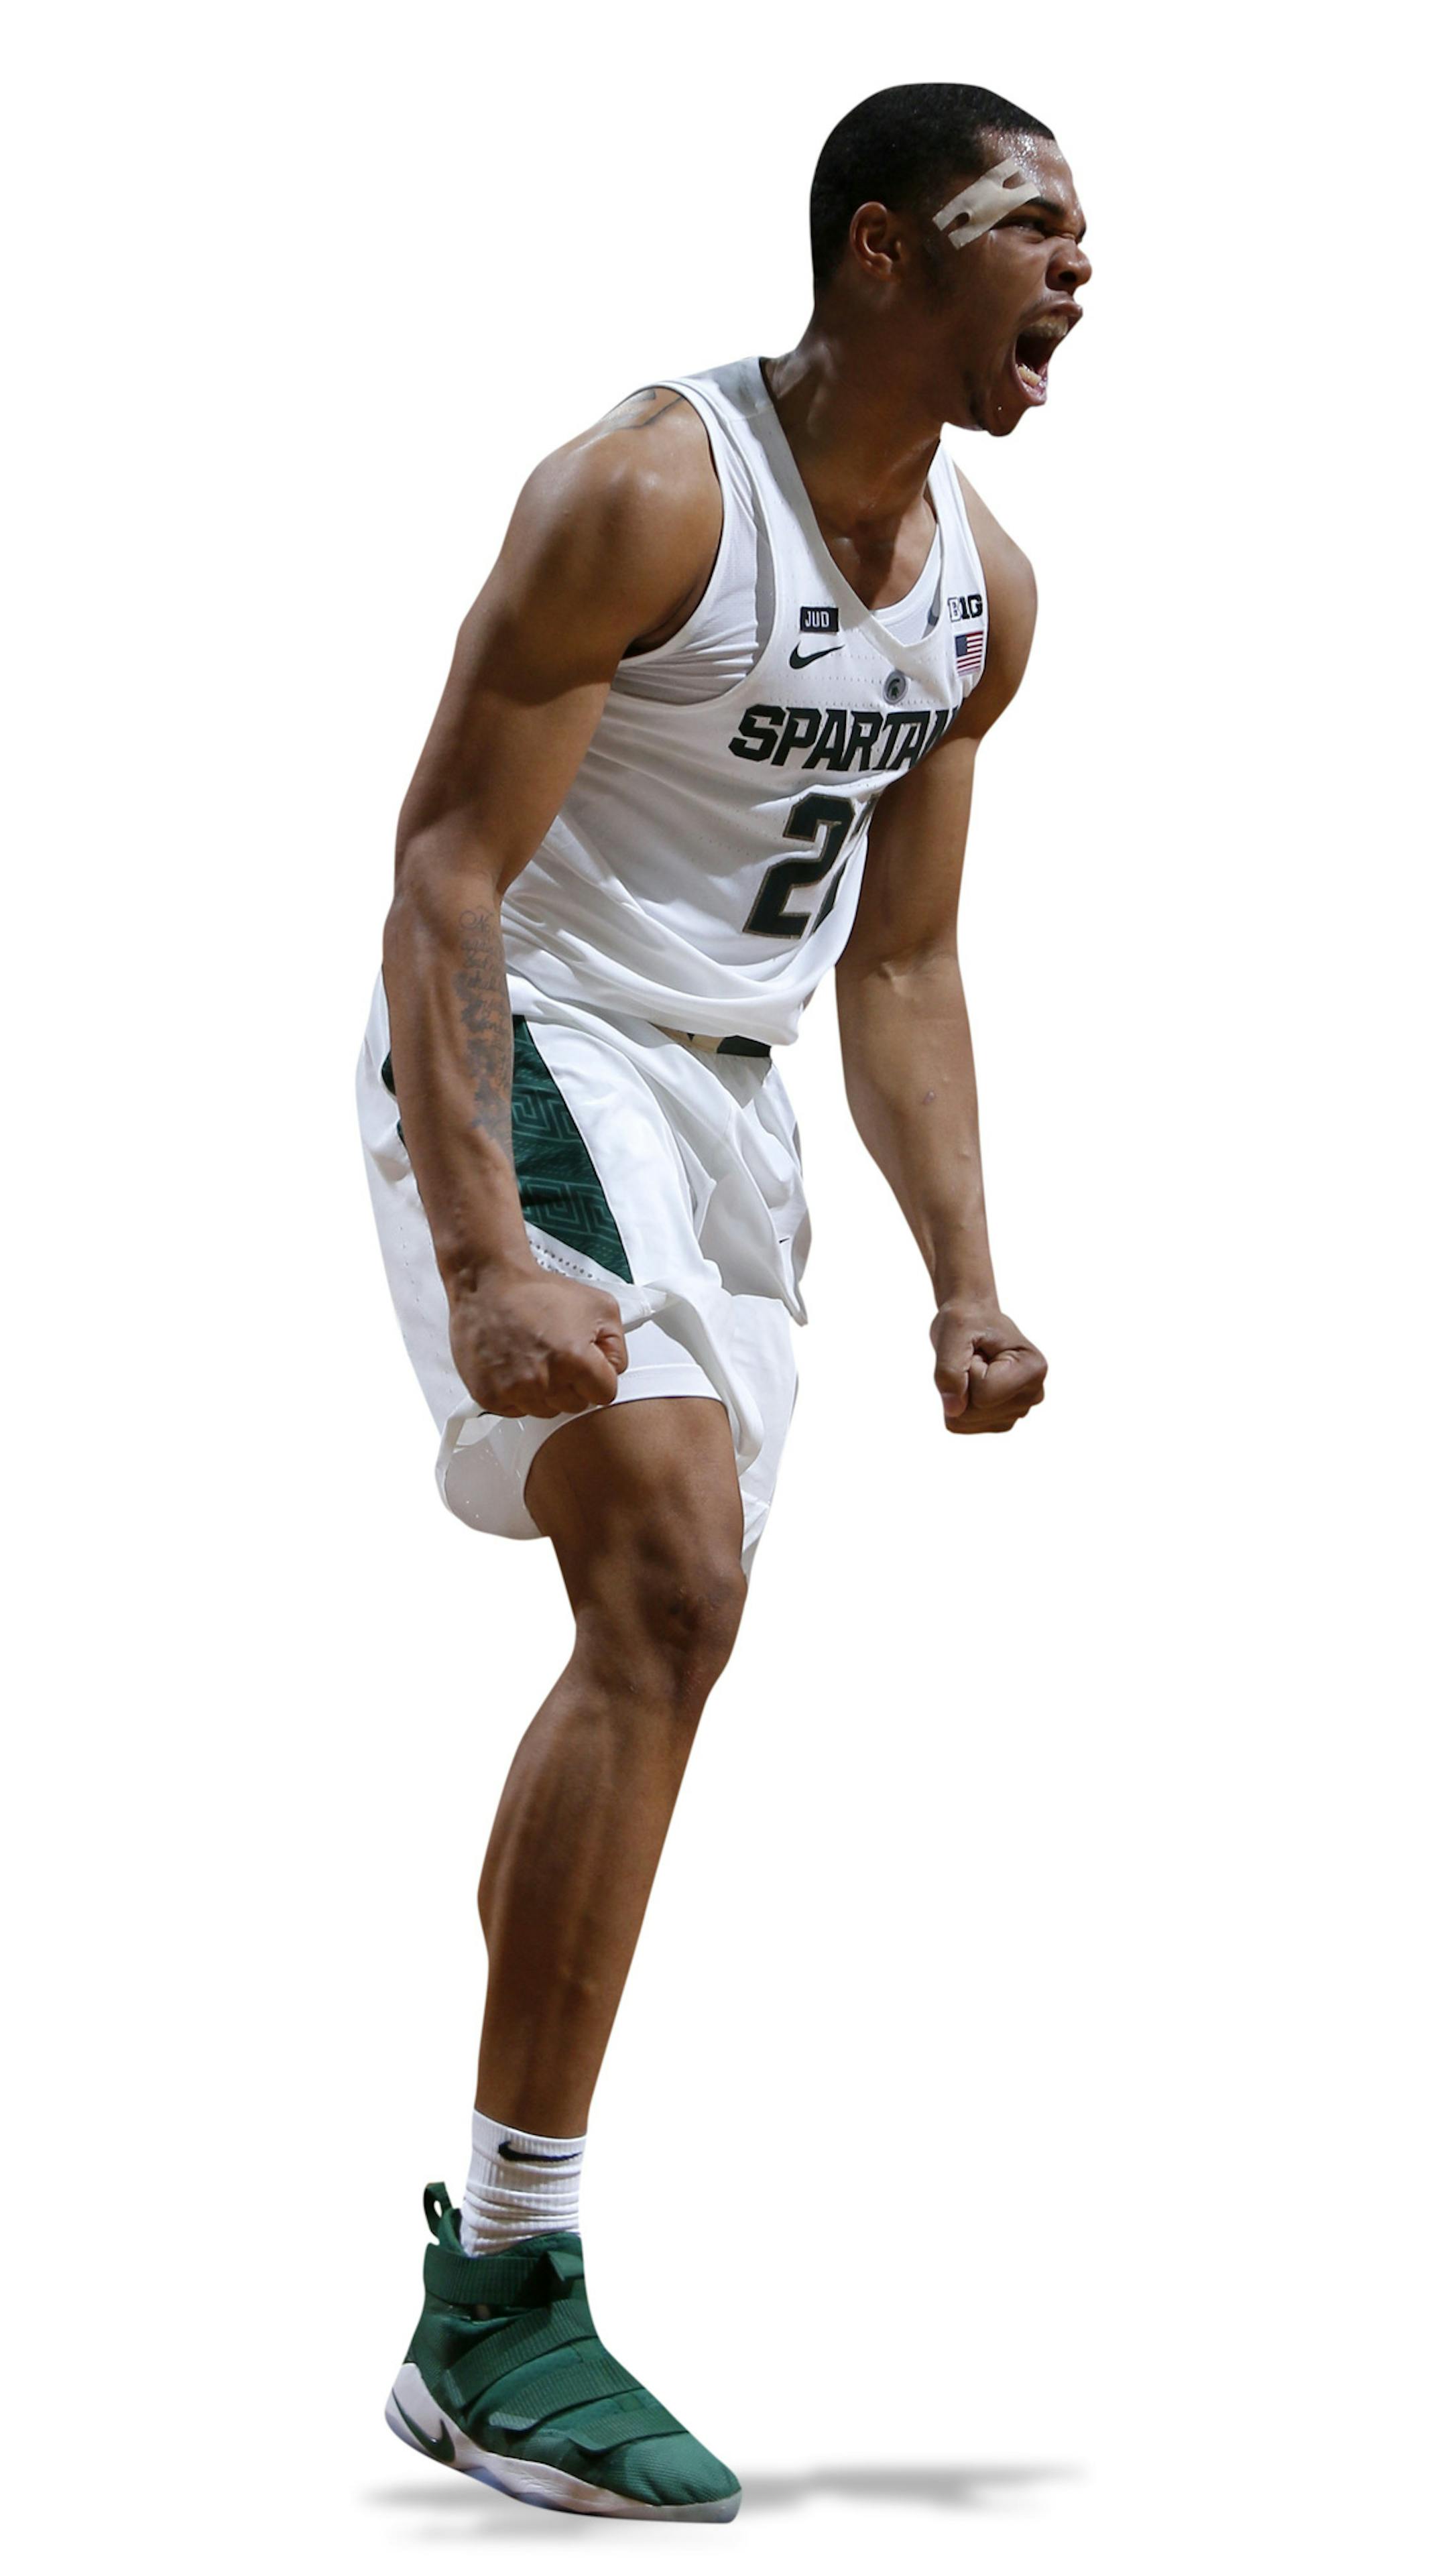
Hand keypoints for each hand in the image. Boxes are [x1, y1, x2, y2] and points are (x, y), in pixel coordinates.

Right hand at [449, 1264, 627, 1419]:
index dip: (598, 1377)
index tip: (586, 1364)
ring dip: (544, 1392)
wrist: (489, 1284)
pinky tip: (514, 1367)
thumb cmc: (538, 1292)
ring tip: (533, 1358)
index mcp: (575, 1360)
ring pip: (544, 1411)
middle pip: (574, 1405)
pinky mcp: (488, 1395)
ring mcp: (513, 1390)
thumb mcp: (599, 1306)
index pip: (604, 1395)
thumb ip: (616, 1344)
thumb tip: (613, 1370)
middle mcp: (544, 1380)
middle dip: (571, 1384)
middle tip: (556, 1355)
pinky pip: (515, 1410)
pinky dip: (517, 1394)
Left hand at [930, 1302, 1046, 1435]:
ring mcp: (1019, 1410)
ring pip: (966, 1421)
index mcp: (1032, 1369)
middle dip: (963, 1384)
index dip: (968, 1370)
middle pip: (976, 1412)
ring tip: (976, 1368)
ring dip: (960, 1393)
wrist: (975, 1321)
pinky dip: (957, 1404)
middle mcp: (1032, 1394)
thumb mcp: (953, 1332)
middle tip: (975, 1358)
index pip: (984, 1394)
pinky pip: (962, 1425)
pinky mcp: (1001, 1420)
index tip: (978, 1350)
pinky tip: (973, 1382)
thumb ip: (949, 1370)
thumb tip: (953, 1411)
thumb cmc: (968, 1321)